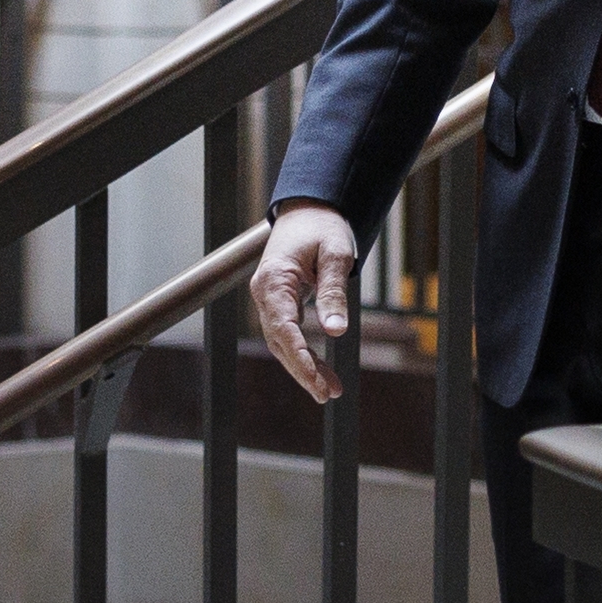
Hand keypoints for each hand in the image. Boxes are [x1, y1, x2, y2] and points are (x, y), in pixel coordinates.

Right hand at [252, 199, 359, 404]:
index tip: (316, 378)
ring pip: (282, 342)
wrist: (309, 209)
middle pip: (279, 341)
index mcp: (274, 279)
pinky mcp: (278, 303)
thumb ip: (333, 291)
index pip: (283, 327)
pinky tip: (319, 371)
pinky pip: (287, 334)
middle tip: (327, 393)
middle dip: (302, 370)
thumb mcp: (335, 254)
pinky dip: (302, 353)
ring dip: (303, 366)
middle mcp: (264, 293)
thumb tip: (336, 331)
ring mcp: (268, 299)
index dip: (299, 356)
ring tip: (329, 390)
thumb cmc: (323, 227)